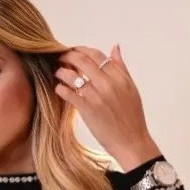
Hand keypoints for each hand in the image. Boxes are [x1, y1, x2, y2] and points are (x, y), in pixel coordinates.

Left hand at [53, 44, 159, 164]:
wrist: (131, 142)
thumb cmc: (132, 117)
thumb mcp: (131, 88)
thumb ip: (121, 67)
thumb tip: (115, 47)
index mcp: (119, 77)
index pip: (97, 55)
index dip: (82, 50)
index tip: (74, 51)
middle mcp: (108, 83)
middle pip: (82, 61)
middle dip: (68, 56)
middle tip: (61, 57)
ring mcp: (96, 96)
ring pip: (72, 76)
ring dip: (61, 71)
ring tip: (58, 73)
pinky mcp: (87, 109)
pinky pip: (68, 93)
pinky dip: (60, 88)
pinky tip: (59, 89)